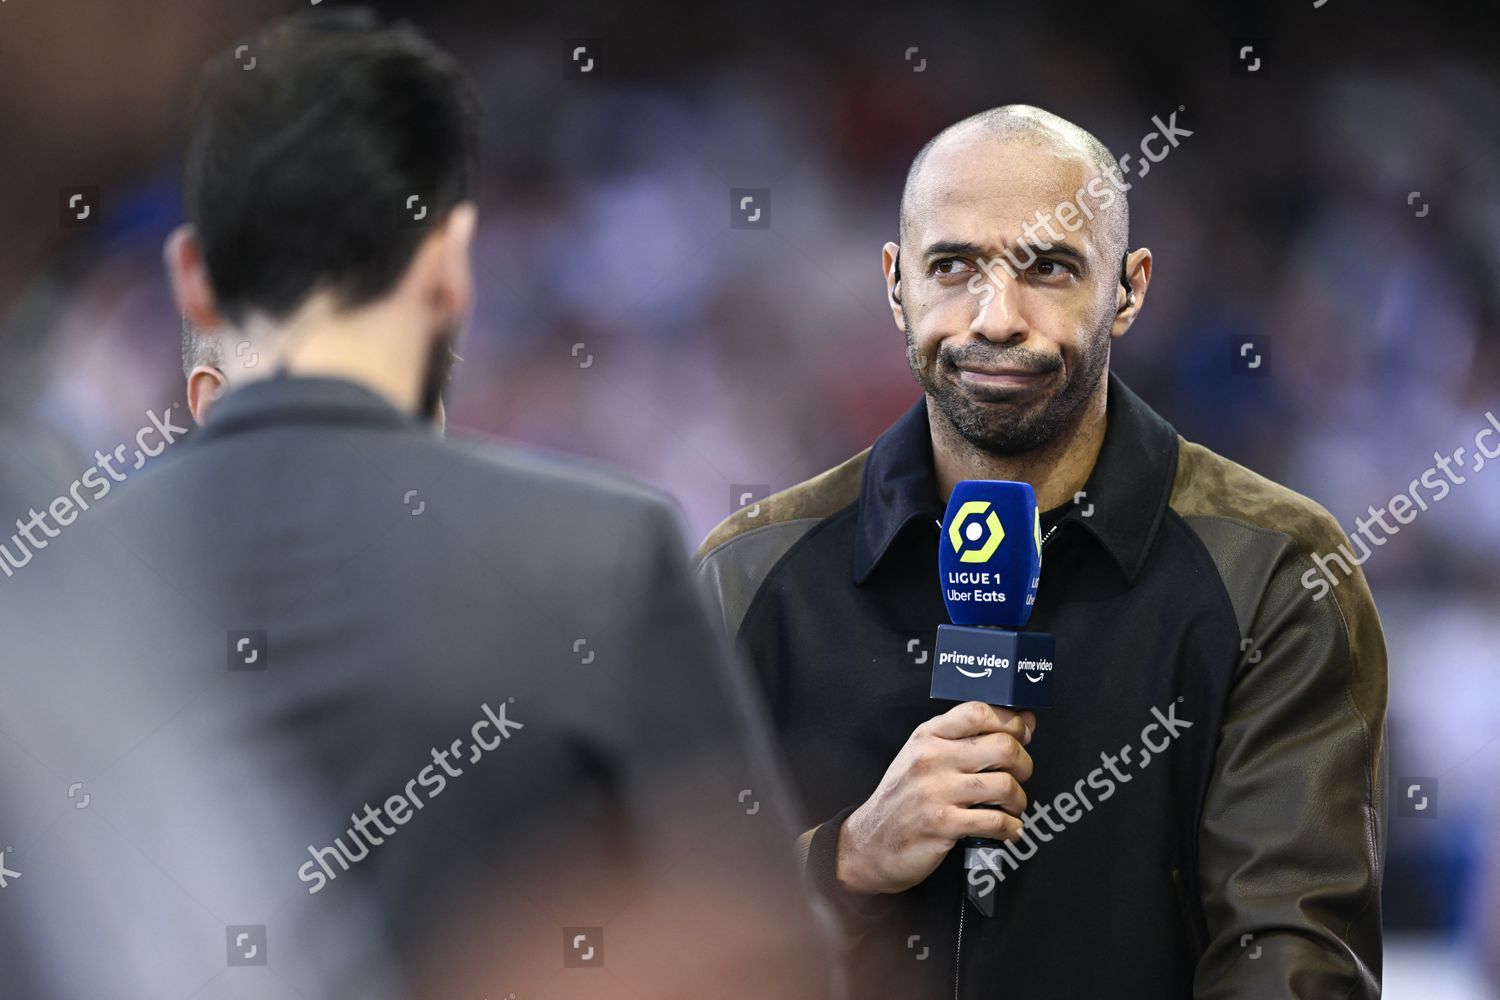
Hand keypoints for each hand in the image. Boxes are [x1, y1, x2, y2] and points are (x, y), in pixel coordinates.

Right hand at [836, 701, 1033, 895]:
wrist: (869, 844)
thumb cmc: (902, 799)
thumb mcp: (922, 757)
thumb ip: (965, 738)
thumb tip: (1022, 721)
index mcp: (928, 737)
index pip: (978, 712)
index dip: (1011, 721)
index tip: (1022, 733)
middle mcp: (931, 759)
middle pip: (1002, 746)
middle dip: (1024, 763)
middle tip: (1020, 775)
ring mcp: (936, 792)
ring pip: (1005, 785)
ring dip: (1019, 800)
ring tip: (1011, 807)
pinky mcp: (942, 824)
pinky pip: (995, 821)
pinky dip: (1011, 828)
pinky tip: (1008, 830)